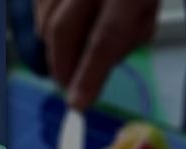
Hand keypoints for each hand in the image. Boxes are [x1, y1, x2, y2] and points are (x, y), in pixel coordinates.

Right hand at [35, 0, 160, 109]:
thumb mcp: (146, 10)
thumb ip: (125, 39)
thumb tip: (94, 72)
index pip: (105, 37)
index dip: (89, 74)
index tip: (79, 103)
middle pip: (63, 29)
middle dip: (63, 66)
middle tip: (69, 86)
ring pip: (46, 20)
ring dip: (55, 47)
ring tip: (71, 56)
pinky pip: (39, 9)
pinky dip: (47, 27)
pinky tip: (65, 32)